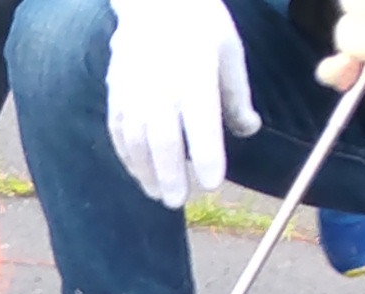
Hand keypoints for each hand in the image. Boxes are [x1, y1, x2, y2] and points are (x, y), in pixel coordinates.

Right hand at [106, 0, 263, 209]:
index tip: (212, 183)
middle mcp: (160, 84)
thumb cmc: (200, 25)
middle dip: (170, 173)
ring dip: (145, 171)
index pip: (201, 121)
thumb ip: (236, 95)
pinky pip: (118, 130)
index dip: (207, 154)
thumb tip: (248, 130)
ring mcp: (133, 89)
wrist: (155, 0)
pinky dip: (128, 156)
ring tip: (159, 194)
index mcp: (195, 73)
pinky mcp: (116, 92)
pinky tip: (139, 173)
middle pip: (162, 138)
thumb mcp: (229, 52)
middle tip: (179, 202)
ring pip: (135, 139)